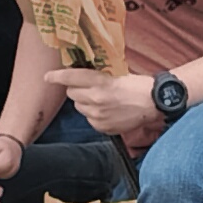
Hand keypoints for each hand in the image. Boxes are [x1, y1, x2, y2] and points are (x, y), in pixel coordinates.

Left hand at [47, 68, 162, 150]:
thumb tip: (79, 77)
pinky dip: (94, 115)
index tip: (48, 77)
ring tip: (102, 100)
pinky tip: (108, 111)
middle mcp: (96, 100)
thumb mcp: (116, 74)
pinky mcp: (102, 127)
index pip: (71, 77)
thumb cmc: (137, 85)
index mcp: (100, 82)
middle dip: (77, 89)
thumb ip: (96, 76)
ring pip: (79, 107)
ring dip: (85, 103)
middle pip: (71, 93)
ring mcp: (98, 116)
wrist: (153, 103)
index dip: (57, 76)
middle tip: (89, 87)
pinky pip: (89, 119)